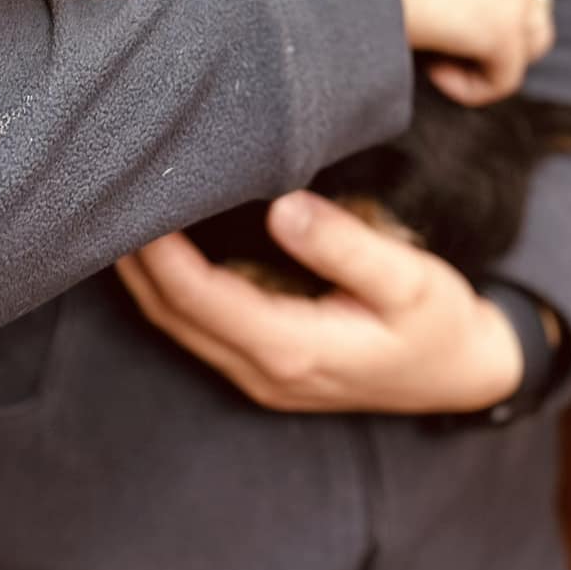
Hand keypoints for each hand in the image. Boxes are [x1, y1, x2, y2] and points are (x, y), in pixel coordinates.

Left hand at [114, 192, 524, 415]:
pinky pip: (198, 327)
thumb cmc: (438, 322)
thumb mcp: (408, 280)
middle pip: (171, 314)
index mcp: (293, 350)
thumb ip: (344, 246)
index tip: (134, 201)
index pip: (199, 298)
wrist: (464, 373)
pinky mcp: (265, 365)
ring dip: (144, 275)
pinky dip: (169, 288)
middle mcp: (264, 372)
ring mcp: (261, 376)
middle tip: (106, 193)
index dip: (158, 253)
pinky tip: (158, 248)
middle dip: (134, 259)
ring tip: (120, 212)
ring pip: (178, 324)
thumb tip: (283, 207)